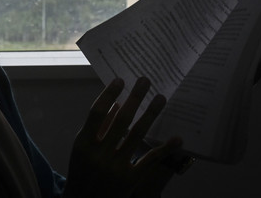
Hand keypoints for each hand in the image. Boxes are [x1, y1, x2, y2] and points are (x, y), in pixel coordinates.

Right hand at [63, 77, 181, 197]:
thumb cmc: (83, 171)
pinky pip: (150, 160)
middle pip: (120, 120)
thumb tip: (115, 103)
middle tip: (146, 80)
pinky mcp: (130, 180)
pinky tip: (176, 138)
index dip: (108, 95)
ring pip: (136, 135)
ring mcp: (115, 168)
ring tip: (160, 98)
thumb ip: (98, 128)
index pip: (96, 113)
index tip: (120, 80)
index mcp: (83, 144)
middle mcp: (98, 155)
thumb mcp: (83, 149)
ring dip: (150, 115)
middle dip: (135, 98)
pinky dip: (164, 149)